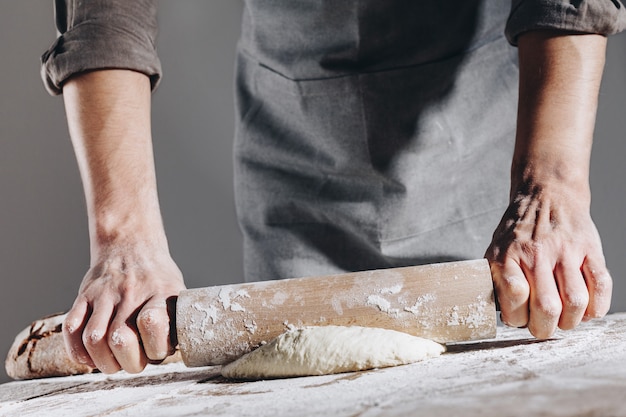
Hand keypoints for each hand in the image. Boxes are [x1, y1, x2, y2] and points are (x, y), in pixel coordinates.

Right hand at [63, 242, 185, 373]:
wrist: (132, 245)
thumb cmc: (158, 279)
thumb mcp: (177, 292)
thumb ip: (175, 323)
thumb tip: (169, 356)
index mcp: (159, 292)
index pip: (152, 324)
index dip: (155, 348)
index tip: (157, 352)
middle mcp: (131, 292)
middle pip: (120, 339)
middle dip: (129, 363)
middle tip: (134, 364)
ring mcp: (104, 294)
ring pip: (93, 338)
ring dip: (103, 362)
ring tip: (113, 364)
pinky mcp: (84, 296)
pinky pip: (71, 329)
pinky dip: (78, 352)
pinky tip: (91, 357)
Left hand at [486, 179, 611, 338]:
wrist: (546, 195)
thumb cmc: (519, 231)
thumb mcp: (496, 250)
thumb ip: (498, 280)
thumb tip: (502, 315)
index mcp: (507, 255)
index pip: (514, 298)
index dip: (517, 318)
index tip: (519, 318)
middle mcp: (536, 253)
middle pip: (546, 308)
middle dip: (544, 329)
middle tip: (542, 327)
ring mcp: (565, 251)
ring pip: (575, 302)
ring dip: (570, 321)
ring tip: (563, 319)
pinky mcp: (590, 249)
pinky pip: (601, 286)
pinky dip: (596, 307)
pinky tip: (586, 310)